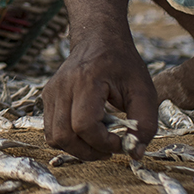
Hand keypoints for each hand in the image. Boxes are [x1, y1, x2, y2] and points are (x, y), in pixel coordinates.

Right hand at [43, 43, 159, 160]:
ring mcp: (51, 92)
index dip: (103, 142)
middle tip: (110, 149)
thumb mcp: (145, 91)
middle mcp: (62, 86)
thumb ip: (145, 124)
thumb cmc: (123, 64)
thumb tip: (135, 154)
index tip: (121, 142)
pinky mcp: (48, 98)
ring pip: (54, 137)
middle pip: (64, 135)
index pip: (84, 125)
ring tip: (99, 141)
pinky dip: (70, 140)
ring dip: (77, 149)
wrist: (99, 39)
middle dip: (89, 152)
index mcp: (86, 80)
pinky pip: (52, 130)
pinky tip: (88, 132)